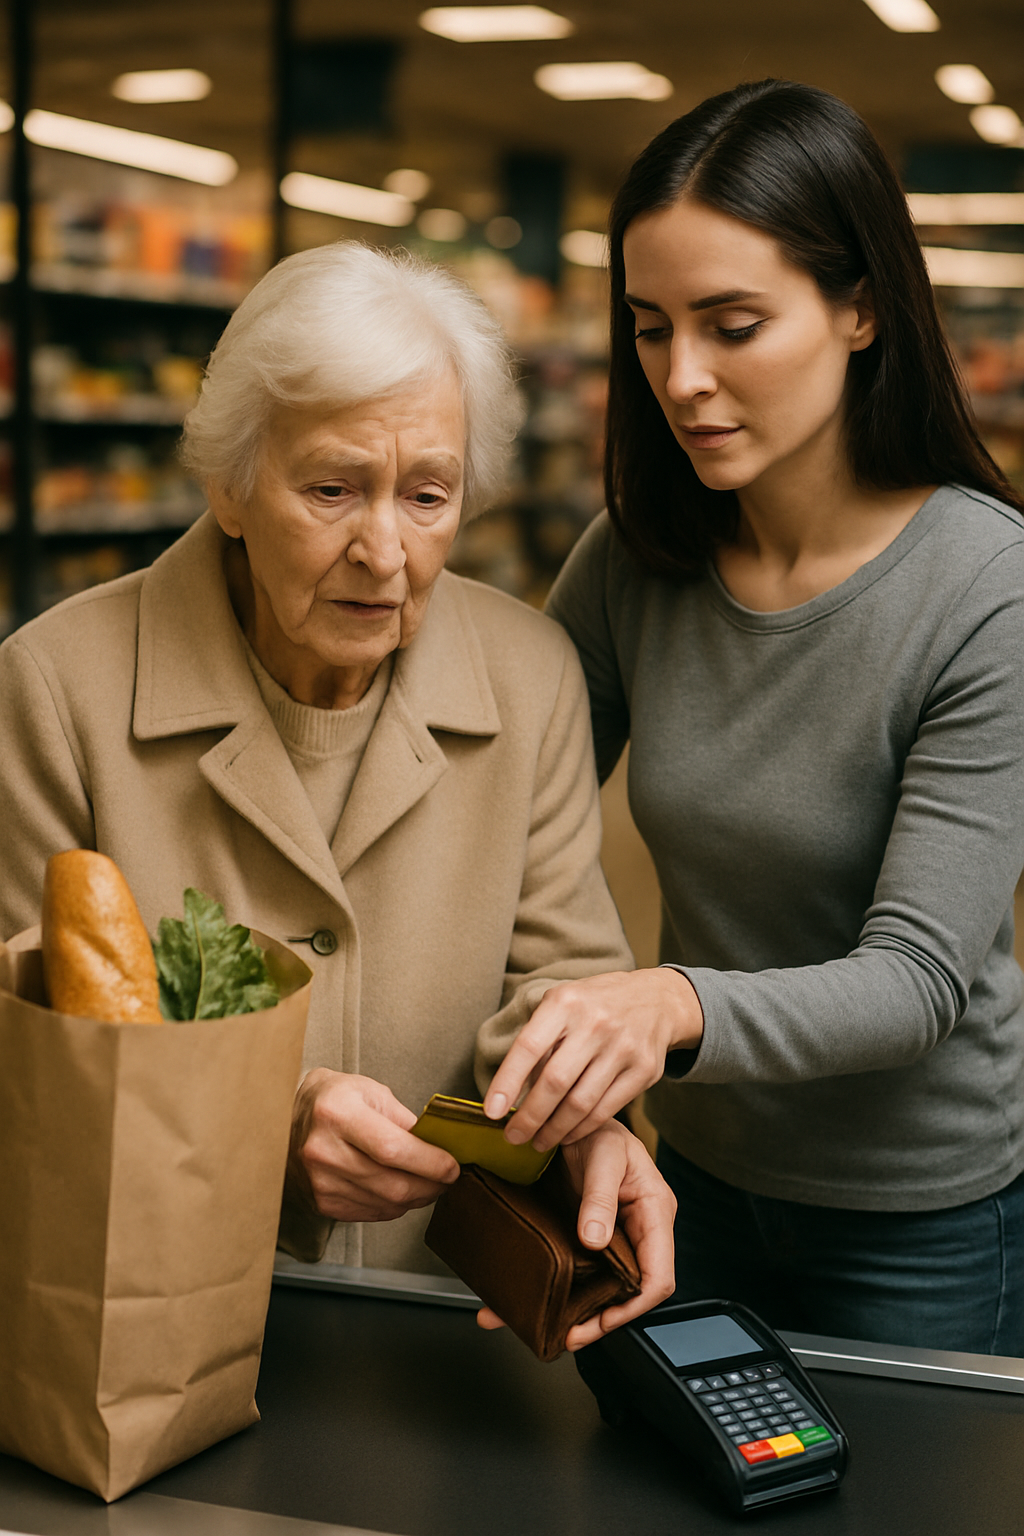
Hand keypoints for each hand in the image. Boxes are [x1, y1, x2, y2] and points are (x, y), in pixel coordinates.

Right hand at [288, 1069, 459, 1223]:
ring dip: (416, 1198)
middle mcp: (323, 1150)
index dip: (429, 1163)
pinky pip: (371, 1213)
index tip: (452, 1166)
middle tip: (447, 1178)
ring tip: (429, 1184)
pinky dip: (394, 1206)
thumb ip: (404, 1120)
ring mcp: (320, 1181)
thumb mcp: (369, 1092)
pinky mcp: (321, 1202)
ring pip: (385, 1204)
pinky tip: (401, 1191)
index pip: (392, 1149)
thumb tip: (439, 1147)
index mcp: (337, 1113)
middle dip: (430, 1185)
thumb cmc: (332, 1099)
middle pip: (392, 1183)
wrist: (283, 1118)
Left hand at [476, 1119, 675, 1347]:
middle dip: (602, 1318)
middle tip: (568, 1333)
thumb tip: (596, 1239)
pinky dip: (559, 1289)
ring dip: (578, 1310)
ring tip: (549, 1326)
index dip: (634, 1305)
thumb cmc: (600, 1130)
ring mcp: (614, 1237)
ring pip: (604, 1287)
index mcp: (654, 1213)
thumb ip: (601, 1196)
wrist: (572, 1116)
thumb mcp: (603, 1157)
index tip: (604, 1319)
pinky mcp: (590, 1237)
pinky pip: (582, 1270)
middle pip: (630, 1291)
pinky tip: (531, 1301)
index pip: (658, 1276)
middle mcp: (638, 1231)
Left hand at [483, 968, 702, 1150]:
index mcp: (566, 1002)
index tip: (492, 1112)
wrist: (657, 1000)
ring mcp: (623, 1047)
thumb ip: (539, 1038)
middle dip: (529, 1117)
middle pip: (555, 1082)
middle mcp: (595, 1023)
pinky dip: (582, 1129)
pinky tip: (567, 1135)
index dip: (506, 1082)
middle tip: (513, 1136)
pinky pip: (606, 1110)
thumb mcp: (563, 1002)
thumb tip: (510, 1089)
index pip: (529, 1047)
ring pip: (581, 1103)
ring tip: (538, 1141)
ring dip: (554, 1130)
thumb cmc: (595, 1005)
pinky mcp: (644, 1070)